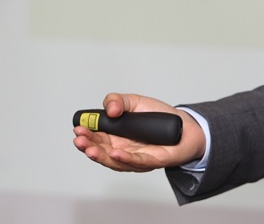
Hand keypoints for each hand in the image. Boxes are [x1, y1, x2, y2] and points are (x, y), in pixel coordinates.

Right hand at [72, 93, 205, 171]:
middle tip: (80, 140)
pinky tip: (115, 153)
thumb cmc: (158, 117)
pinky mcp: (153, 161)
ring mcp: (136, 158)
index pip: (96, 138)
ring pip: (115, 161)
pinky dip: (125, 158)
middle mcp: (123, 150)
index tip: (77, 129)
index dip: (86, 135)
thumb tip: (110, 109)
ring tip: (90, 149)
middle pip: (102, 151)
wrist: (185, 125)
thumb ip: (118, 101)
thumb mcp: (135, 102)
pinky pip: (137, 161)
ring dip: (101, 156)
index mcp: (116, 137)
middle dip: (88, 146)